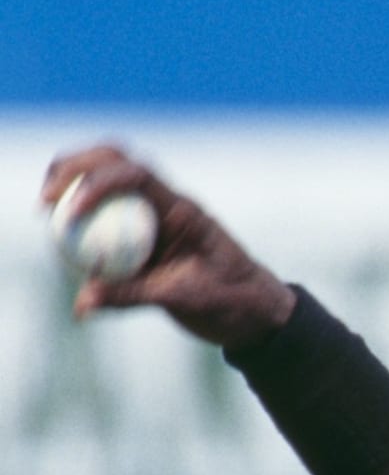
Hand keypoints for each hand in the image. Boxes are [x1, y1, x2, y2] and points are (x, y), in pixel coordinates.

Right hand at [41, 143, 295, 346]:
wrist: (257, 311)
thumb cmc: (232, 300)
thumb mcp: (185, 299)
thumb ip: (133, 296)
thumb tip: (81, 302)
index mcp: (183, 211)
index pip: (137, 176)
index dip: (98, 182)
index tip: (71, 210)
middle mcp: (167, 205)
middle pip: (116, 163)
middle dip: (76, 168)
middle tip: (46, 199)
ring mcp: (156, 218)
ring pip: (109, 184)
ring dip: (75, 186)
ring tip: (45, 210)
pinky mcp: (147, 236)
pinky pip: (109, 220)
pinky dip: (84, 222)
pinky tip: (61, 242)